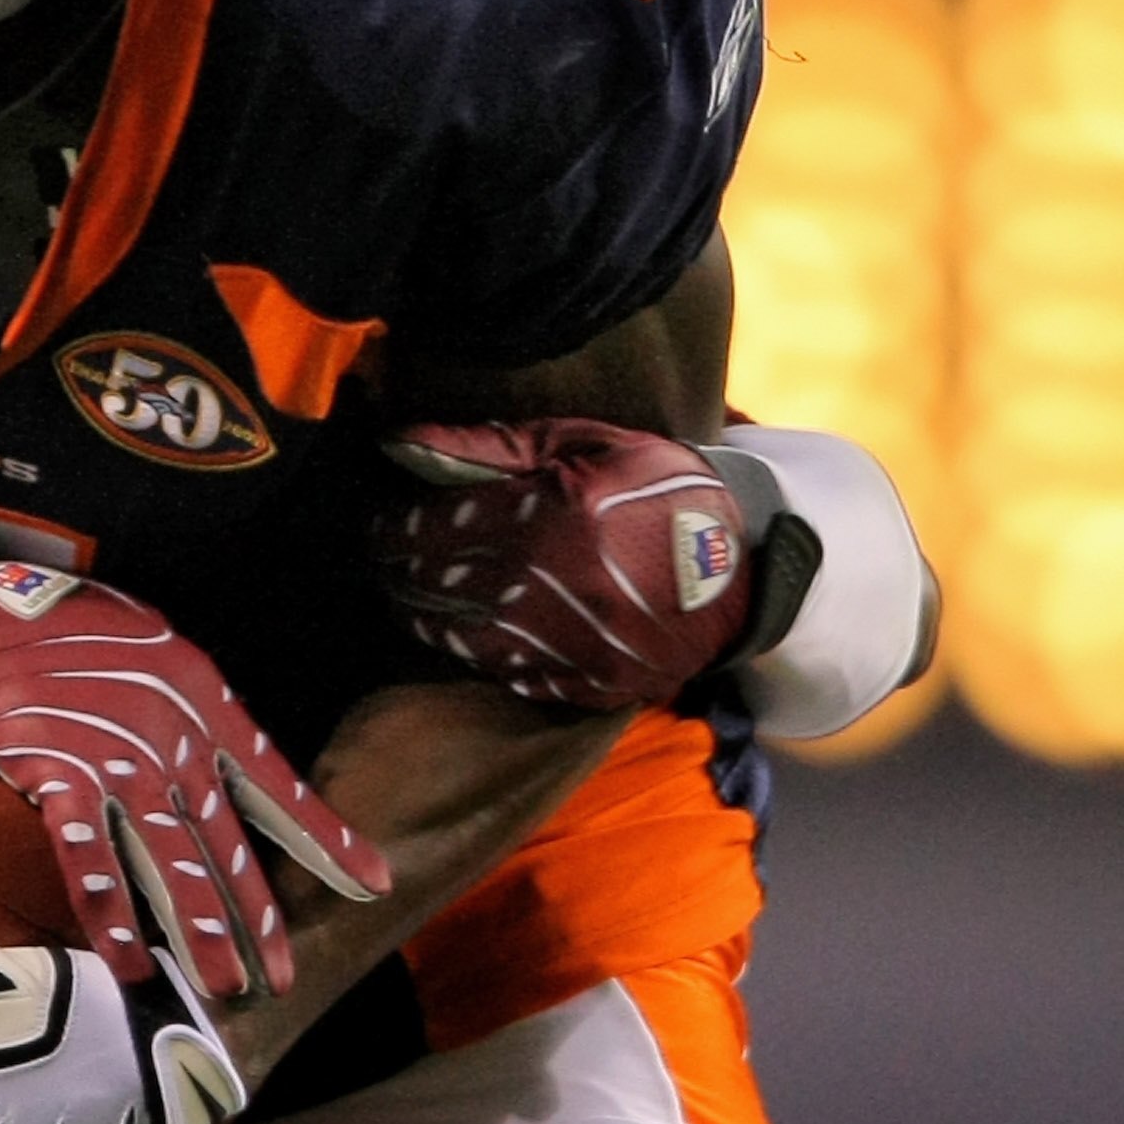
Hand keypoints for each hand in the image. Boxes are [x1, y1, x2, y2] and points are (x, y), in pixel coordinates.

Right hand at [0, 532, 387, 1004]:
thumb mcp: (154, 648)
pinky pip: (92, 865)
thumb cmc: (62, 627)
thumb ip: (189, 709)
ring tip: (223, 987)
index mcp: (206, 702)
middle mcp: (173, 738)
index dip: (326, 838)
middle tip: (281, 977)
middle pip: (226, 844)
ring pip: (170, 865)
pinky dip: (112, 919)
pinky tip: (132, 962)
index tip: (372, 880)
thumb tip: (212, 765)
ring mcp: (117, 762)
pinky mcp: (59, 781)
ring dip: (199, 933)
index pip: (279, 785)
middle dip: (256, 917)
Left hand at [366, 418, 817, 712]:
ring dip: (420, 617)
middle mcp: (543, 585)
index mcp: (545, 516)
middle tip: (378, 561)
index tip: (375, 525)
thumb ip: (493, 443)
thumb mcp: (591, 444)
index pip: (429, 530)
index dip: (389, 530)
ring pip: (456, 637)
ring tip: (405, 597)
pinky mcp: (582, 684)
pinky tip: (459, 633)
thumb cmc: (665, 492)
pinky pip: (503, 673)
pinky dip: (471, 653)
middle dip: (395, 572)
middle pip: (433, 585)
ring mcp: (562, 641)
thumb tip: (401, 440)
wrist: (749, 571)